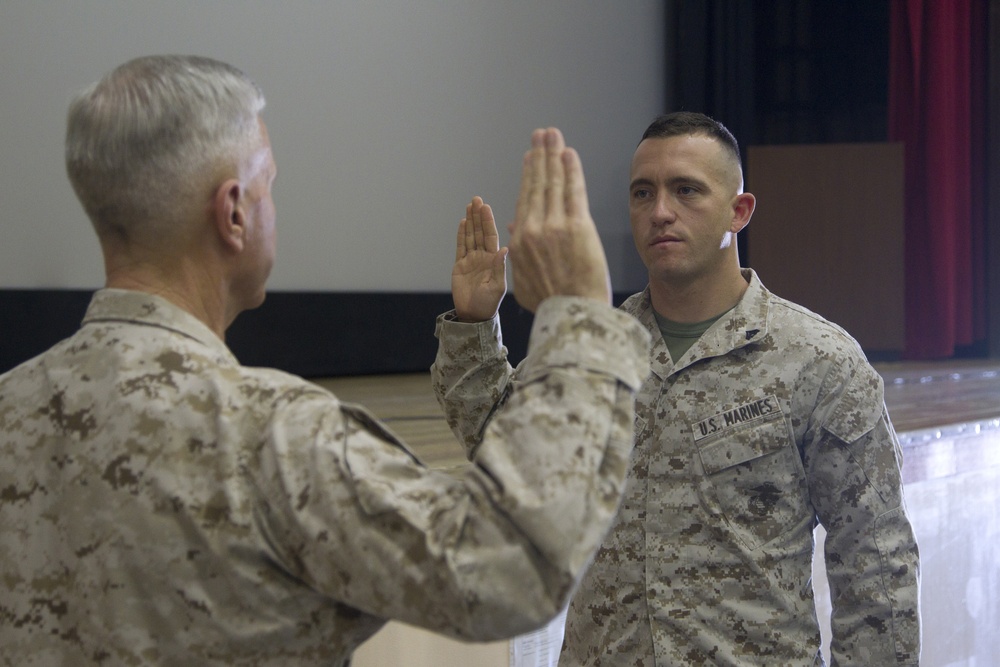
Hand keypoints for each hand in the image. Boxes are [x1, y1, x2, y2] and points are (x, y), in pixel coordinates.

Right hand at [452, 196, 507, 320]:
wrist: (473, 315)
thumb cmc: (489, 303)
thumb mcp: (497, 287)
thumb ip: (499, 268)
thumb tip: (504, 249)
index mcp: (494, 260)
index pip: (491, 236)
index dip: (488, 221)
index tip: (485, 207)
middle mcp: (483, 257)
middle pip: (480, 232)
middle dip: (479, 216)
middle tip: (476, 199)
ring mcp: (472, 260)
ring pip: (471, 236)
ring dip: (470, 221)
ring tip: (469, 205)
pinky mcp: (460, 265)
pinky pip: (460, 246)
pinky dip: (461, 234)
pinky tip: (463, 222)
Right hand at [508, 128, 611, 311]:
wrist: (573, 315)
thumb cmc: (552, 303)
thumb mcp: (525, 280)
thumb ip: (518, 254)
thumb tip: (514, 227)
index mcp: (519, 242)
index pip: (525, 200)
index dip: (528, 176)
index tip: (530, 158)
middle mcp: (533, 229)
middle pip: (537, 185)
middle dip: (539, 156)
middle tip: (541, 135)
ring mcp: (555, 226)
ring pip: (553, 182)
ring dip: (553, 154)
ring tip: (552, 135)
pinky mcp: (578, 227)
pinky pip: (573, 190)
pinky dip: (570, 169)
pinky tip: (568, 153)